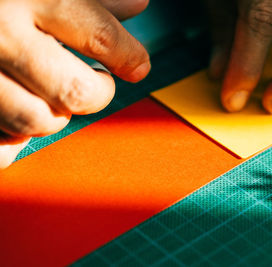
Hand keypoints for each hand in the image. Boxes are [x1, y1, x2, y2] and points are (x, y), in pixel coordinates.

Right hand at [0, 0, 149, 168]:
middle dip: (98, 92)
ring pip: (36, 120)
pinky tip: (16, 124)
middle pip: (75, 90)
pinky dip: (11, 143)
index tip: (137, 65)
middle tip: (100, 83)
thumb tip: (136, 7)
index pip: (101, 38)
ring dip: (56, 115)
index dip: (130, 57)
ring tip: (56, 98)